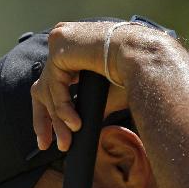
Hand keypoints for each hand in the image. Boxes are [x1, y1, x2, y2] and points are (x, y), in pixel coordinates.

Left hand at [30, 21, 130, 150]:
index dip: (52, 111)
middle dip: (42, 119)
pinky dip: (62, 107)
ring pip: (49, 90)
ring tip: (67, 143)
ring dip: (58, 121)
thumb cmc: (135, 73)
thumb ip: (89, 107)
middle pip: (43, 87)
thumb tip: (78, 128)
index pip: (54, 84)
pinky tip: (75, 124)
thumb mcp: (108, 96)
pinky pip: (54, 85)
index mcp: (75, 51)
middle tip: (44, 145)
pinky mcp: (60, 46)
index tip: (50, 137)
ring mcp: (61, 42)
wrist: (146, 57)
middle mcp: (65, 43)